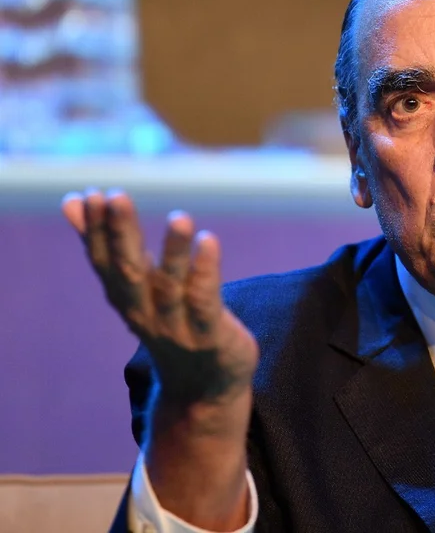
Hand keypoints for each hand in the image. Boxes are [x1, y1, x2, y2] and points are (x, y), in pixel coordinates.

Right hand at [64, 189, 256, 526]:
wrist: (203, 389)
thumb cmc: (169, 323)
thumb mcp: (137, 286)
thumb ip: (111, 244)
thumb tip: (74, 202)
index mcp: (125, 298)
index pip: (104, 261)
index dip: (97, 229)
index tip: (92, 194)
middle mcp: (145, 311)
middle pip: (129, 271)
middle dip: (121, 233)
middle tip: (117, 196)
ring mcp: (177, 326)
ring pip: (171, 286)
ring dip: (174, 251)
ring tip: (180, 216)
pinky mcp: (210, 334)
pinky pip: (206, 301)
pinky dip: (206, 271)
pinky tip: (209, 241)